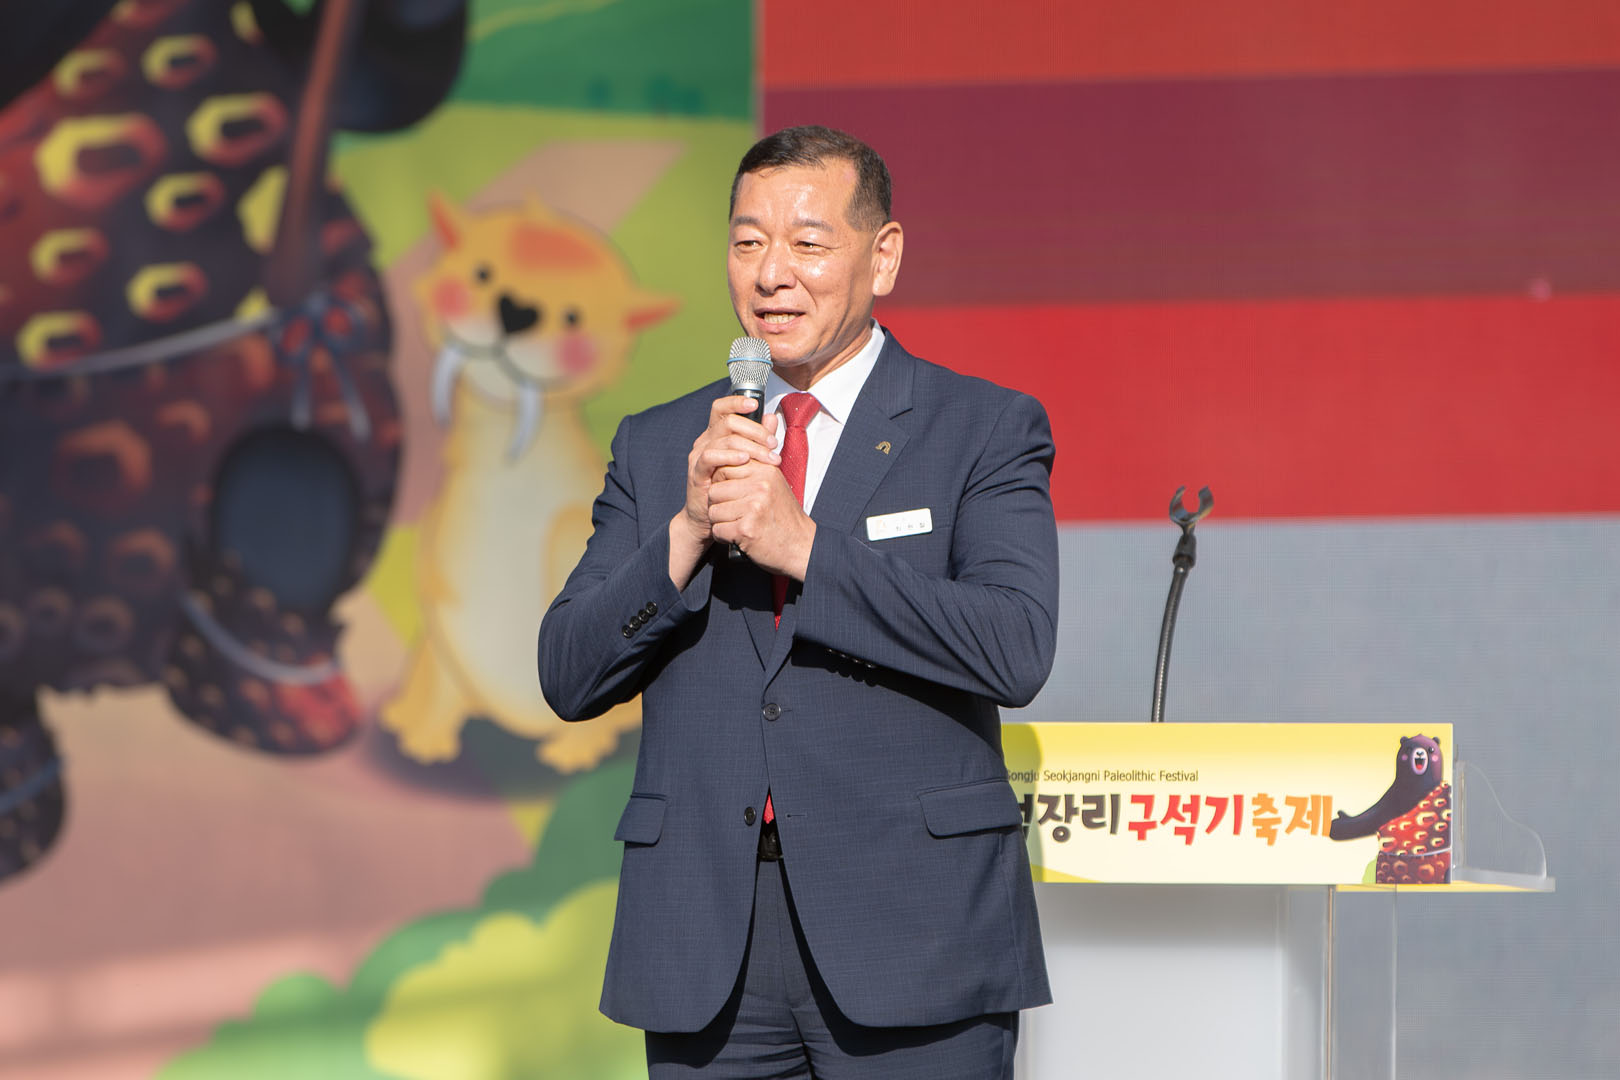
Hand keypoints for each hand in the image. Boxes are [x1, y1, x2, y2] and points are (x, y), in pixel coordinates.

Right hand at [668, 396, 778, 586]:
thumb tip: (773, 417)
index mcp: (717, 434)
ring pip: (724, 438)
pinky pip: (710, 456)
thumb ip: (759, 439)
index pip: (722, 408)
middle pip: (728, 420)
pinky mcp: (696, 471)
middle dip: (755, 430)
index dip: (737, 402)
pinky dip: (729, 456)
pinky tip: (745, 461)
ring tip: (769, 457)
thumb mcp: (750, 461)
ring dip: (750, 446)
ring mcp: (699, 455)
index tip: (757, 406)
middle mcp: (705, 440)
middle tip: (774, 444)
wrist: (711, 518)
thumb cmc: (732, 488)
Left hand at [707, 457, 815, 580]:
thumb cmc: (784, 518)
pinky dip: (724, 537)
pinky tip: (738, 537)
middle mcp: (760, 486)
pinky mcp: (746, 529)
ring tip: (738, 525)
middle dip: (719, 506)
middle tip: (734, 515)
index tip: (732, 496)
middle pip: (714, 491)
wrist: (801, 546)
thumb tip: (720, 466)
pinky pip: (717, 530)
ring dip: (721, 523)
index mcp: (765, 471)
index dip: (721, 484)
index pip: (723, 468)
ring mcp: (753, 507)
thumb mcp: (774, 485)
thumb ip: (752, 473)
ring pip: (713, 511)